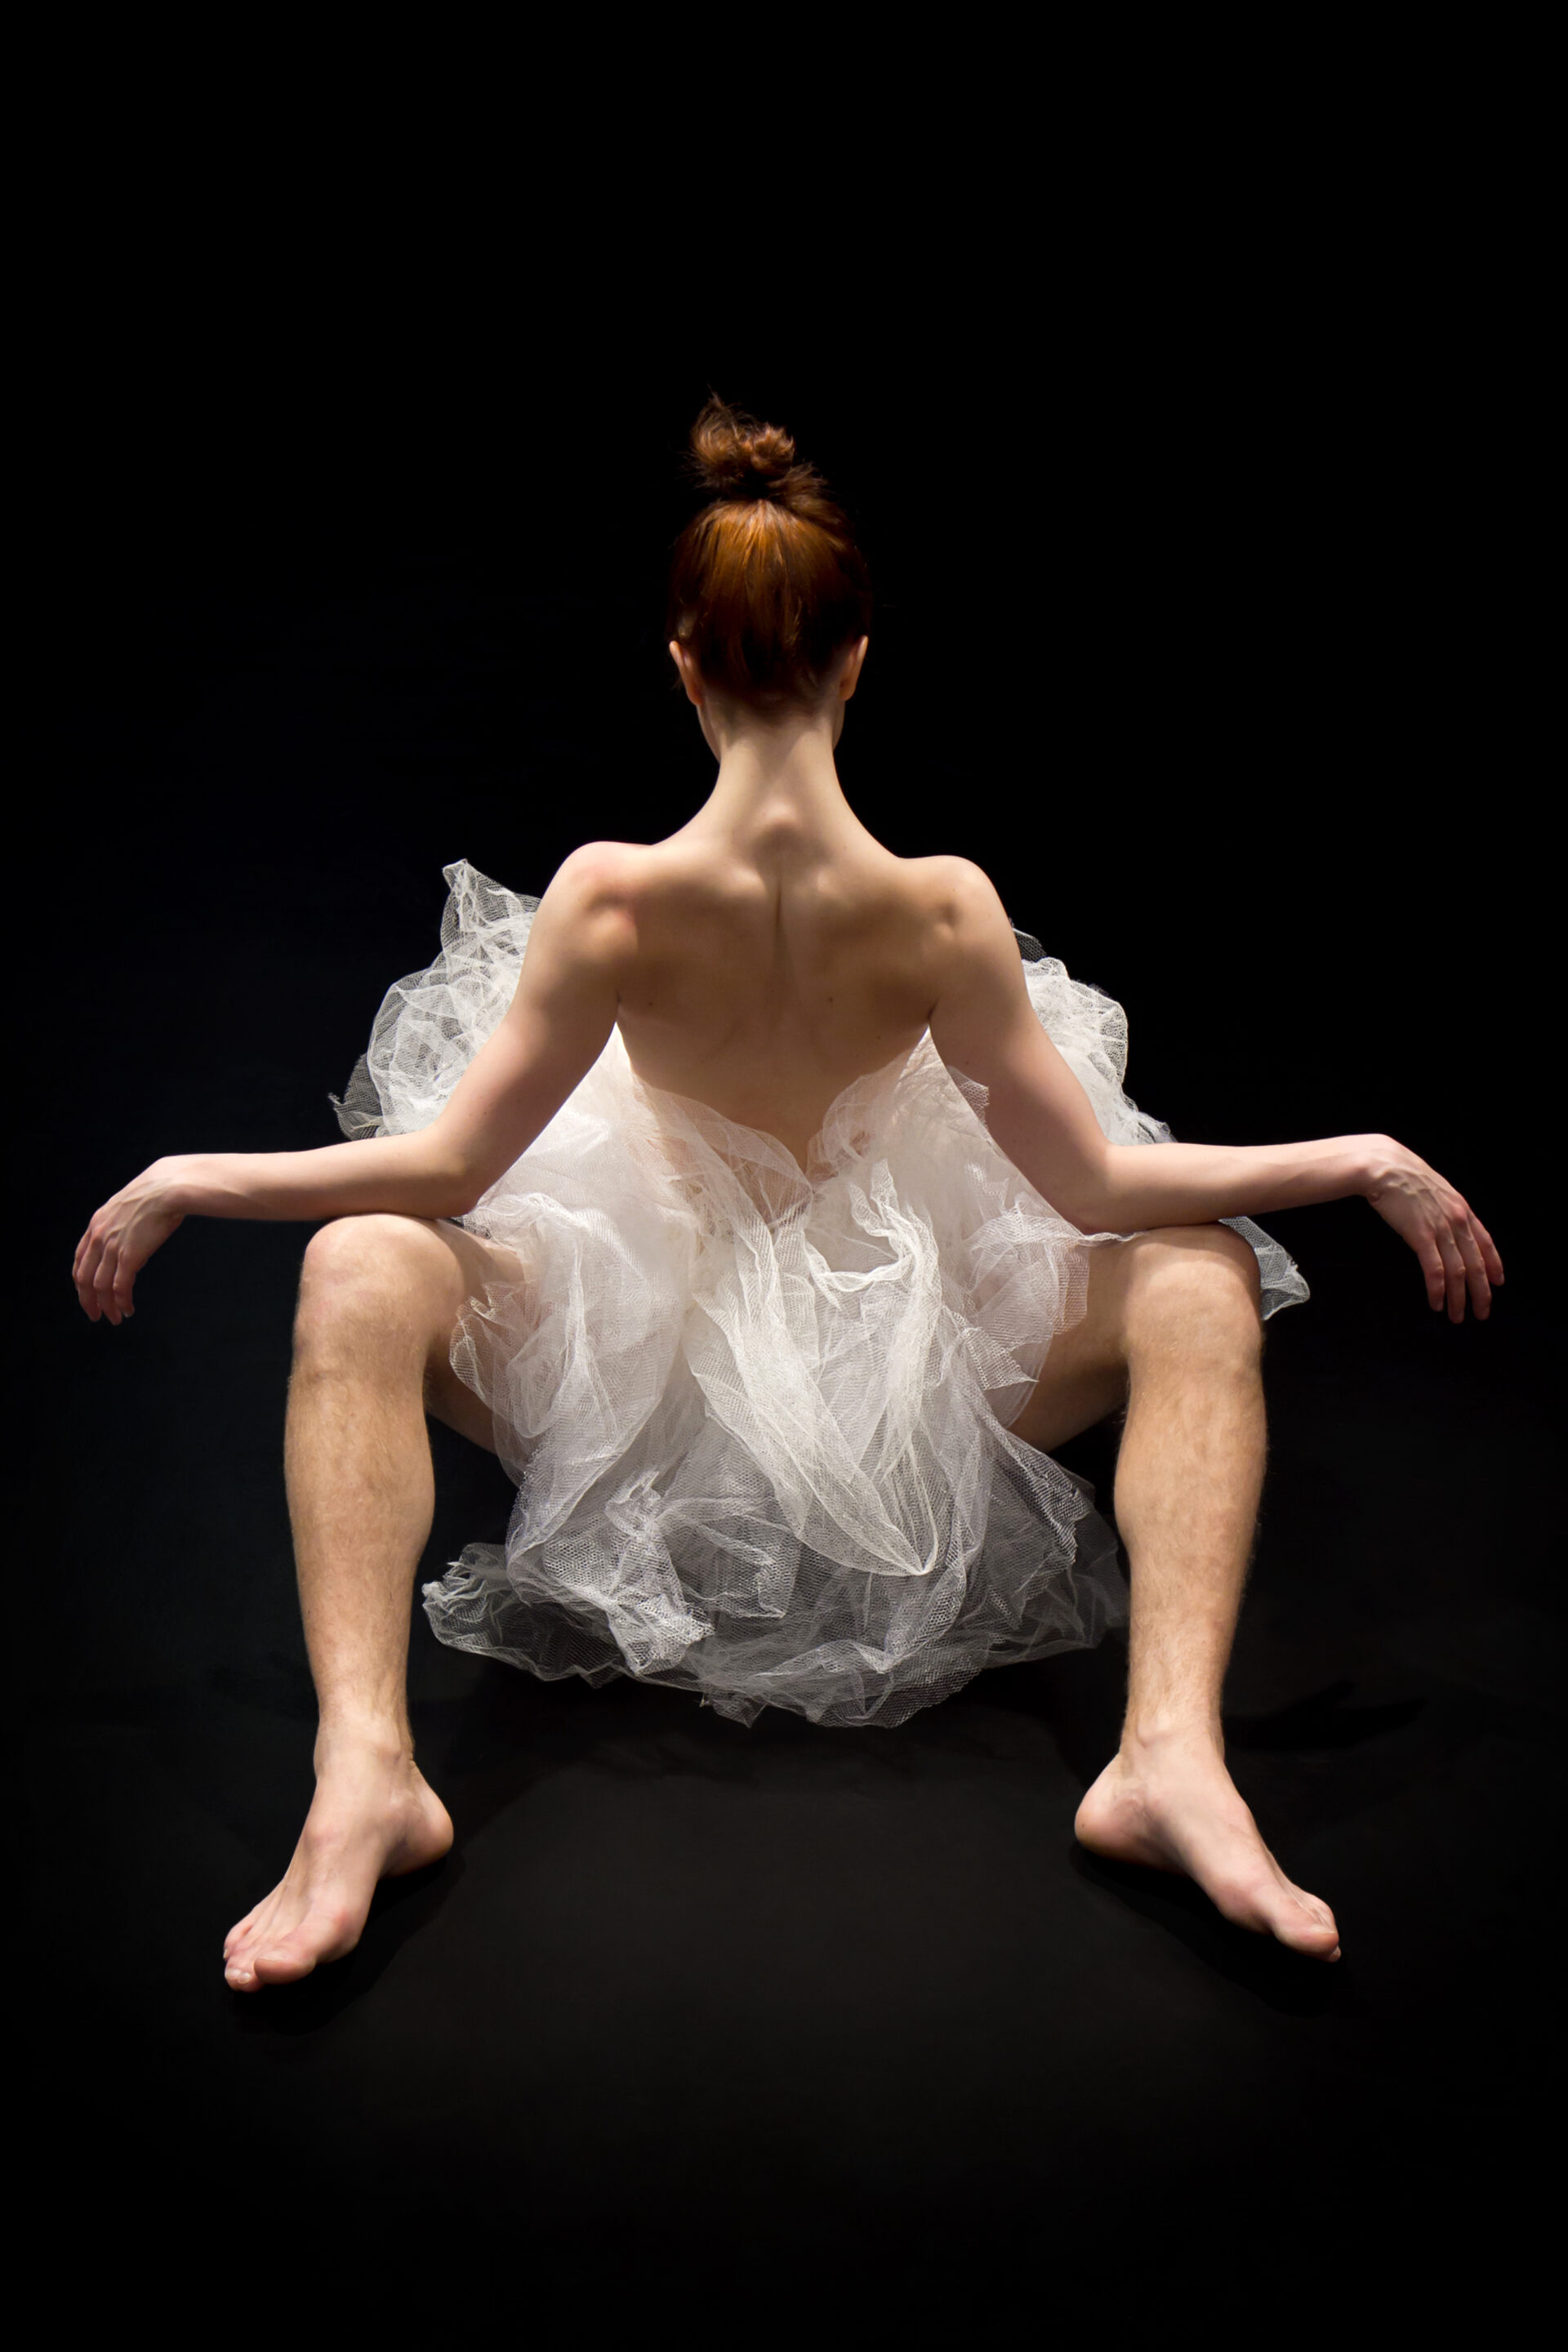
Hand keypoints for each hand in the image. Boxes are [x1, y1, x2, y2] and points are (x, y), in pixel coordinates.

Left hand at [73, 1159, 187, 1324]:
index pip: (80, 1259)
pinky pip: (120, 1287)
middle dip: (88, 1300)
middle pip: (84, 1277)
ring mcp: (112, 1247)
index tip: (87, 1293)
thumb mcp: (129, 1209)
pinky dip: (122, 1301)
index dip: (81, 1281)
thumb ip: (124, 1230)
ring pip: (100, 1286)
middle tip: (95, 1315)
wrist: (169, 1189)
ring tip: (114, 1318)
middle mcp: (99, 1237)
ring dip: (106, 1306)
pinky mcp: (129, 1256)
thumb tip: (134, 1255)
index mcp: (96, 1224)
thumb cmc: (157, 1194)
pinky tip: (127, 1309)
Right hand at [1363, 1137, 1503, 1321]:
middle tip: (1481, 1313)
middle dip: (1481, 1292)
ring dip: (1459, 1298)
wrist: (1385, 1167)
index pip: (1485, 1243)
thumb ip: (1444, 1208)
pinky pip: (1434, 1270)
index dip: (1493, 1265)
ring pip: (1458, 1272)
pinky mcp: (1421, 1237)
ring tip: (1457, 1316)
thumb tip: (1445, 1223)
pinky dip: (1437, 1290)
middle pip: (1476, 1263)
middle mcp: (1457, 1221)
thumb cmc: (1404, 1176)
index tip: (1497, 1282)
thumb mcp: (1435, 1190)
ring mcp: (1441, 1229)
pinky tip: (1436, 1303)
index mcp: (1462, 1209)